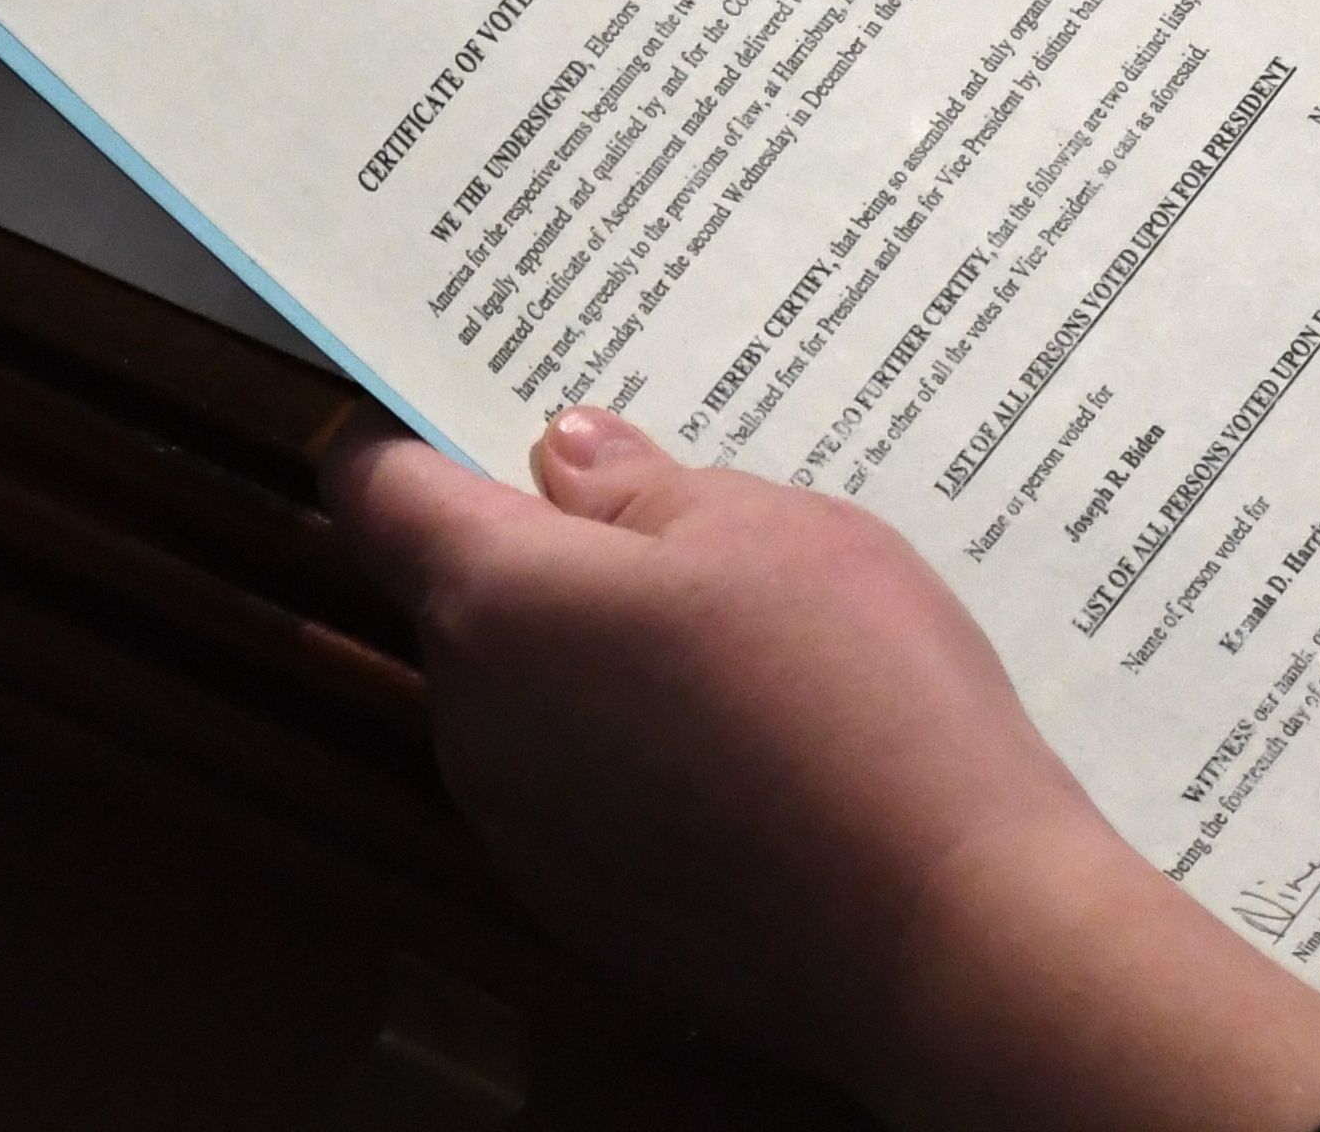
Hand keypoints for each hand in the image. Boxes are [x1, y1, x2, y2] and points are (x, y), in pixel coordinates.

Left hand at [325, 406, 1319, 1131]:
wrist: (941, 924)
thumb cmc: (848, 687)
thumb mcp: (764, 528)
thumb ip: (639, 486)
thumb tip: (562, 457)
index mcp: (497, 604)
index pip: (377, 494)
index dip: (406, 434)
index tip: (467, 395)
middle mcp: (476, 725)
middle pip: (469, 601)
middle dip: (550, 548)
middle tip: (677, 505)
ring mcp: (528, 834)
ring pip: (535, 699)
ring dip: (604, 652)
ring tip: (748, 627)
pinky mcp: (593, 910)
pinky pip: (588, 790)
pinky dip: (644, 748)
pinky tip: (760, 738)